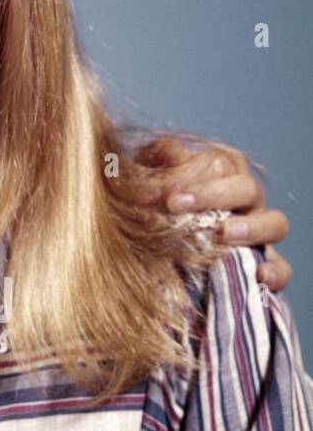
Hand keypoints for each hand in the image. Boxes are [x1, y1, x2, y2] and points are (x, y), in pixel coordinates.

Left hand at [131, 137, 291, 290]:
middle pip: (246, 187)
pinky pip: (282, 268)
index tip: (155, 192)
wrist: (155, 252)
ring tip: (225, 233)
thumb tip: (170, 155)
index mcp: (221, 173)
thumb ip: (157, 160)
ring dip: (252, 227)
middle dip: (211, 194)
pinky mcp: (263, 265)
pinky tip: (259, 275)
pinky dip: (276, 271)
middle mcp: (245, 200)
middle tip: (175, 205)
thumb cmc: (154, 205)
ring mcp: (257, 233)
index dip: (186, 174)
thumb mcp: (149, 178)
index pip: (218, 163)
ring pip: (275, 223)